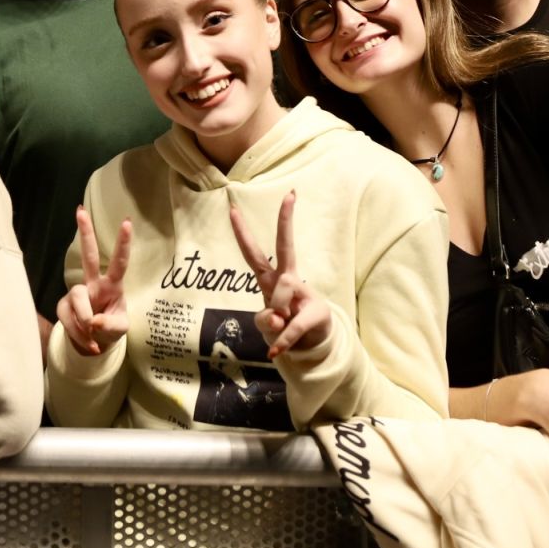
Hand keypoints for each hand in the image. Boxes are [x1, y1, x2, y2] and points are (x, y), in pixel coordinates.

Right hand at [57, 206, 131, 356]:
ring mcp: (77, 294)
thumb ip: (110, 325)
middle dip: (85, 233)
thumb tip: (94, 321)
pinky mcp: (64, 306)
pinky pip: (68, 319)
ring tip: (94, 336)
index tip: (127, 222)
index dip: (123, 244)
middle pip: (89, 255)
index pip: (119, 262)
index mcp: (112, 286)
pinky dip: (79, 335)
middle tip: (80, 210)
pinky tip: (88, 342)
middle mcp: (93, 284)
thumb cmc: (111, 328)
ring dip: (85, 323)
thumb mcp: (119, 330)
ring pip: (78, 300)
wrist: (94, 342)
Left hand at [229, 192, 331, 356]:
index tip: (232, 209)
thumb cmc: (285, 326)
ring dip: (276, 316)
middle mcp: (287, 280)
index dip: (242, 234)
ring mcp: (303, 293)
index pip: (254, 254)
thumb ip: (266, 322)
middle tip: (289, 195)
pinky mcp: (315, 312)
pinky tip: (276, 352)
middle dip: (286, 221)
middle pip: (285, 247)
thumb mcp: (268, 326)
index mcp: (272, 279)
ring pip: (282, 293)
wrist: (312, 343)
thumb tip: (278, 319)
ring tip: (281, 328)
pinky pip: (291, 327)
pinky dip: (282, 342)